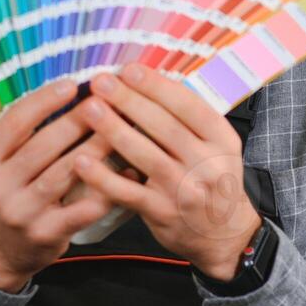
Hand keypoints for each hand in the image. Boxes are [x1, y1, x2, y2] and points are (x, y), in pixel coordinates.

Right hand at [0, 80, 120, 291]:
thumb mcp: (1, 167)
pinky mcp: (46, 234)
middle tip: (104, 102)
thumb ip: (25, 138)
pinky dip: (106, 189)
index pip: (13, 123)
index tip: (71, 85)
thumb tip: (70, 96)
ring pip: (63, 174)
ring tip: (119, 130)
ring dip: (94, 149)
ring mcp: (21, 213)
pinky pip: (82, 208)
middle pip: (41, 146)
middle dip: (75, 121)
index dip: (42, 101)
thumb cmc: (10, 196)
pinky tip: (128, 173)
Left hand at [71, 64, 262, 280]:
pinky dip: (103, 177)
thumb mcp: (217, 147)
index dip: (158, 86)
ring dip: (114, 130)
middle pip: (166, 127)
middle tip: (102, 82)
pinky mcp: (162, 213)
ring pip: (146, 156)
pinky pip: (128, 192)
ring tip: (89, 109)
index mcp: (221, 139)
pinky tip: (81, 160)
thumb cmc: (212, 182)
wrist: (224, 235)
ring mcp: (185, 190)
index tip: (129, 69)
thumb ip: (188, 121)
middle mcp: (207, 164)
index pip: (189, 106)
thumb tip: (146, 83)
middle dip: (130, 101)